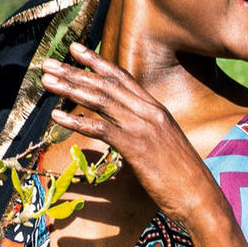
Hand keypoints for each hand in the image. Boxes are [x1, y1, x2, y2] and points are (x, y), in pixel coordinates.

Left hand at [39, 44, 225, 231]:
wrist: (200, 197)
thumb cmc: (182, 177)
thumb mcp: (163, 146)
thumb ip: (143, 132)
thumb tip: (121, 131)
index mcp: (156, 109)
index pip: (123, 77)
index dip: (97, 62)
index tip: (76, 49)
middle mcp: (150, 112)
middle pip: (107, 84)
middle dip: (75, 71)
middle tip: (48, 63)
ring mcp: (143, 128)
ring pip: (101, 100)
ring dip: (70, 88)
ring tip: (47, 81)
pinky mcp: (136, 147)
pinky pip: (101, 129)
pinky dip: (76, 120)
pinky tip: (57, 115)